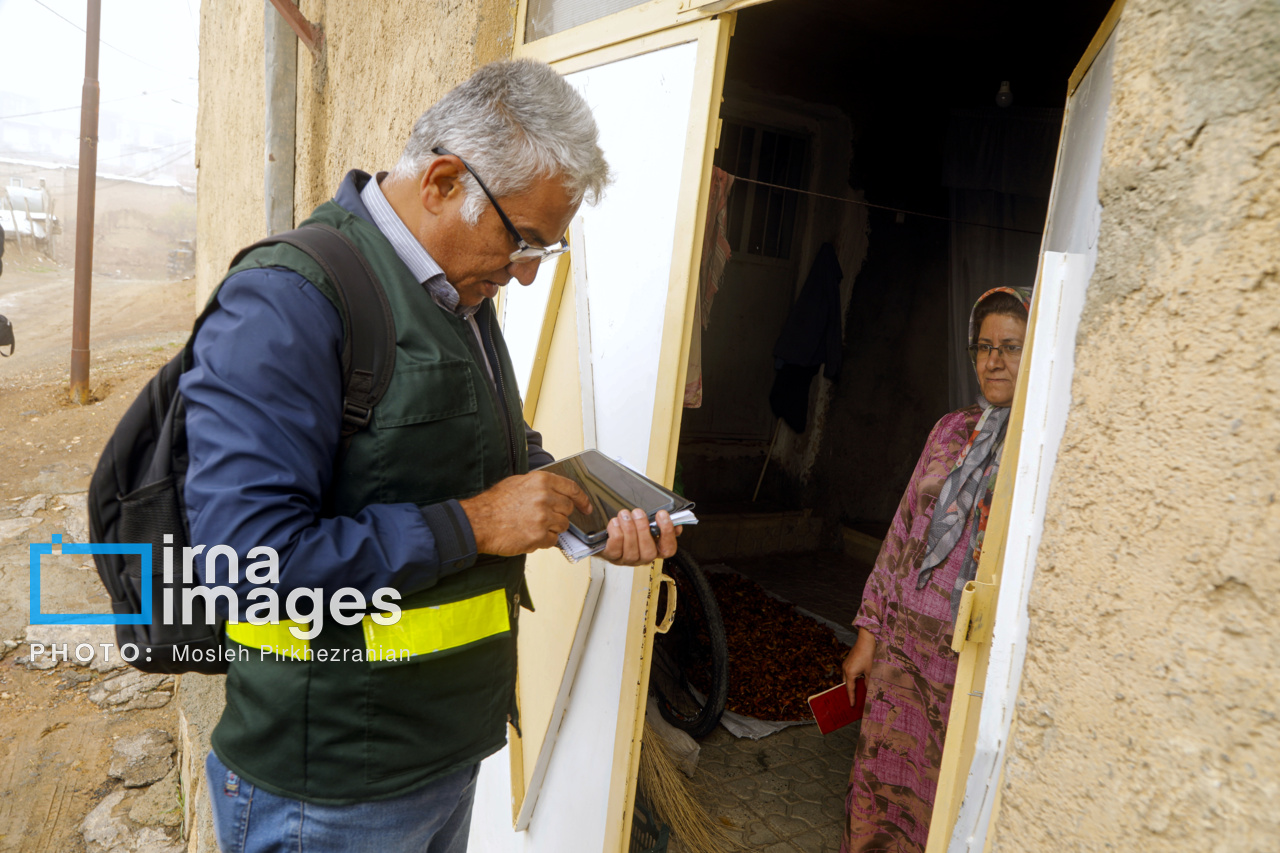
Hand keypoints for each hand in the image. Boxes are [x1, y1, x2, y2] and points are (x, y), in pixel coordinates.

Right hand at [459, 471, 591, 555]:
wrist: (479, 522)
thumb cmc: (494, 504)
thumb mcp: (518, 482)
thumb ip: (540, 486)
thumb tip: (556, 492)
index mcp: (542, 482)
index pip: (572, 489)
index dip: (582, 500)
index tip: (586, 507)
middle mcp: (545, 498)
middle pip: (568, 510)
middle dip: (560, 515)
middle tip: (544, 518)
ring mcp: (543, 518)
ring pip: (562, 526)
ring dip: (551, 528)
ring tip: (532, 526)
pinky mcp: (539, 536)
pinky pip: (553, 540)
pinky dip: (544, 540)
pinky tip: (529, 535)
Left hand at [599, 508, 680, 566]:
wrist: (605, 533)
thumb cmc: (628, 528)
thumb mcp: (645, 523)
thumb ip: (660, 523)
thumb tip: (675, 522)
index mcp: (654, 549)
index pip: (668, 549)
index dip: (667, 533)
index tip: (662, 514)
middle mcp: (641, 558)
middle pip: (649, 551)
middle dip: (643, 529)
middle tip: (638, 513)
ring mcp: (626, 559)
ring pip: (631, 549)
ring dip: (628, 528)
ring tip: (624, 514)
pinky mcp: (611, 556)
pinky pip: (615, 547)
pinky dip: (615, 531)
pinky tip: (615, 522)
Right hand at [843, 628, 875, 704]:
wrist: (867, 639)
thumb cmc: (869, 655)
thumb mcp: (871, 671)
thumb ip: (869, 682)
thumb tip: (868, 690)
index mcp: (850, 673)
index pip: (850, 689)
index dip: (851, 698)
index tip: (852, 706)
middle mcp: (845, 668)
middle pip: (846, 684)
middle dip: (850, 691)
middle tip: (854, 700)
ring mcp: (846, 663)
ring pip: (847, 677)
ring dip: (851, 684)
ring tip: (857, 690)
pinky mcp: (849, 660)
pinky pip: (848, 672)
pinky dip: (852, 677)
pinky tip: (859, 679)